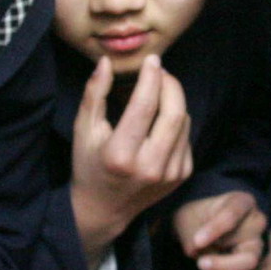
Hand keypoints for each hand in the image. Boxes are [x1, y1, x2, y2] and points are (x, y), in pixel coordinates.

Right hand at [69, 56, 191, 269]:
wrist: (104, 209)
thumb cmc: (89, 165)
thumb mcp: (83, 130)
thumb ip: (94, 94)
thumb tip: (107, 62)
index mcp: (121, 155)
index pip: (144, 106)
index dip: (151, 77)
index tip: (152, 60)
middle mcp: (149, 167)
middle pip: (174, 112)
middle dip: (170, 84)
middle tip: (160, 71)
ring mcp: (169, 174)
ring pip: (184, 122)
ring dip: (174, 101)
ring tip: (157, 93)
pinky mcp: (181, 176)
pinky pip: (187, 137)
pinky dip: (177, 121)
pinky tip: (160, 120)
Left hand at [174, 191, 266, 269]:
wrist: (198, 230)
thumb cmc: (194, 219)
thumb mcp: (186, 220)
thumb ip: (192, 236)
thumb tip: (199, 254)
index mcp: (241, 202)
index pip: (232, 213)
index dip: (215, 228)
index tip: (197, 241)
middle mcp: (256, 222)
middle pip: (247, 243)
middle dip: (224, 262)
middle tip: (201, 264)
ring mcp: (259, 243)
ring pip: (252, 264)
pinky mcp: (256, 264)